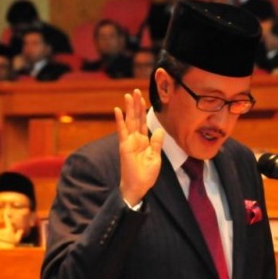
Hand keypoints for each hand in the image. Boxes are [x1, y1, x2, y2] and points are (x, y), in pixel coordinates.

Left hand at [0, 214, 23, 247]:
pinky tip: (2, 239)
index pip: (7, 220)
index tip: (6, 208)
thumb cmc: (11, 244)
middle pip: (6, 226)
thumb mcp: (17, 239)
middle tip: (9, 236)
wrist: (4, 248)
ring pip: (2, 230)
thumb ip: (19, 233)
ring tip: (6, 239)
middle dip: (8, 229)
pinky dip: (1, 235)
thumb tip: (21, 230)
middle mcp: (3, 229)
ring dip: (4, 233)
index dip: (7, 214)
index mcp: (9, 229)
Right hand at [115, 89, 164, 205]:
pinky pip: (122, 131)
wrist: (138, 187)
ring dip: (129, 108)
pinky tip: (117, 110)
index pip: (144, 123)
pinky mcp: (124, 146)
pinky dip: (119, 120)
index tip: (143, 99)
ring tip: (128, 96)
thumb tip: (160, 130)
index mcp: (144, 142)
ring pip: (130, 121)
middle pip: (136, 118)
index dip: (143, 111)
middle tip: (135, 91)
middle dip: (136, 105)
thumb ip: (157, 143)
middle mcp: (135, 139)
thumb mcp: (156, 158)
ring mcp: (129, 142)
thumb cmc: (146, 175)